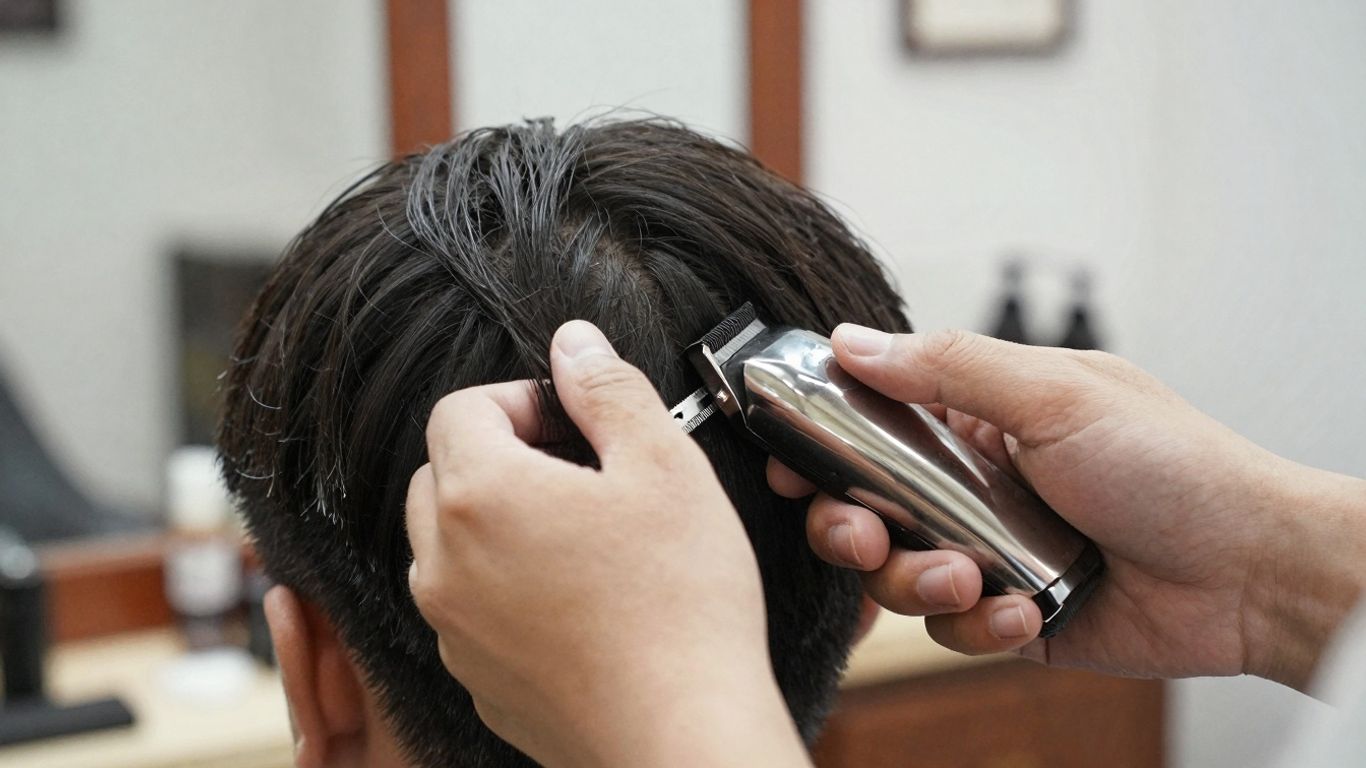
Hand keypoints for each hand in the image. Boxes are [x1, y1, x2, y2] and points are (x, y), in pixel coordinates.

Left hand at [407, 321, 810, 767]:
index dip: (520, 400)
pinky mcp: (474, 679)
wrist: (681, 735)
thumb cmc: (680, 600)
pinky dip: (506, 590)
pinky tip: (580, 604)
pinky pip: (470, 609)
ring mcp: (452, 628)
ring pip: (450, 545)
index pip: (459, 408)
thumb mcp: (664, 465)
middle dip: (504, 458)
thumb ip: (608, 388)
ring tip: (585, 542)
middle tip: (586, 477)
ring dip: (499, 525)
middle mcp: (442, 561)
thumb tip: (572, 341)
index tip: (575, 424)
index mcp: (479, 494)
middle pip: (444, 474)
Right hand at [773, 326, 1365, 689]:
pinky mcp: (1004, 615)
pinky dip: (974, 623)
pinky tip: (1019, 611)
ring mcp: (987, 550)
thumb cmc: (1172, 465)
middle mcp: (972, 484)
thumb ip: (946, 366)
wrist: (1250, 571)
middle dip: (851, 526)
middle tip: (862, 533)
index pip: (871, 421)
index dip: (821, 442)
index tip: (790, 463)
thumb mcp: (1055, 393)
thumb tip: (853, 339)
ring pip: (896, 573)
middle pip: (863, 506)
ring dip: (917, 580)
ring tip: (971, 576)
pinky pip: (948, 628)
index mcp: (979, 417)